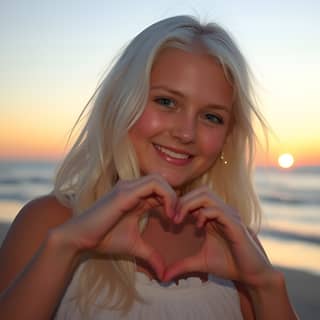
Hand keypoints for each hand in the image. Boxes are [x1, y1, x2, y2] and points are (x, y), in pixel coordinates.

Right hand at [54, 174, 176, 278]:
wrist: (80, 239)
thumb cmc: (105, 240)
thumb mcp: (135, 247)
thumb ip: (151, 255)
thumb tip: (164, 275)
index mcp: (136, 197)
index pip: (161, 191)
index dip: (174, 203)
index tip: (179, 223)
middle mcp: (132, 188)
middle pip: (162, 182)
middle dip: (176, 198)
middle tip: (180, 220)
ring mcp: (128, 187)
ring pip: (159, 180)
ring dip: (173, 197)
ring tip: (175, 218)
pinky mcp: (125, 192)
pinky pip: (153, 185)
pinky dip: (166, 196)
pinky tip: (169, 215)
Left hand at [163, 187, 272, 287]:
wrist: (252, 276)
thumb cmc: (228, 265)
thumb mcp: (199, 262)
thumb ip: (181, 265)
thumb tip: (162, 276)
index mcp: (213, 216)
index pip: (195, 197)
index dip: (179, 203)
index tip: (168, 218)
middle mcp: (222, 211)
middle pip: (200, 191)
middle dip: (182, 201)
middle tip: (171, 217)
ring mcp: (229, 215)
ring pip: (206, 196)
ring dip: (189, 204)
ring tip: (179, 219)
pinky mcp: (235, 224)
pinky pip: (217, 210)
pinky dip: (203, 214)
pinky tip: (198, 227)